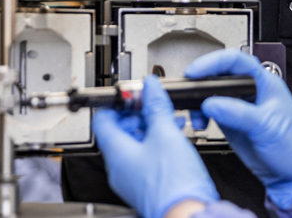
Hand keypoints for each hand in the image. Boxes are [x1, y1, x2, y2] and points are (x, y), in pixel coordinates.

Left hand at [92, 75, 218, 217]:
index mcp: (116, 153)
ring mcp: (132, 178)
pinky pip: (145, 158)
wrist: (188, 215)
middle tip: (155, 105)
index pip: (102, 119)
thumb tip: (150, 87)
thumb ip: (156, 107)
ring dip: (151, 128)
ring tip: (169, 120)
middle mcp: (119, 167)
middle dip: (138, 114)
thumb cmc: (173, 184)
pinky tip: (174, 139)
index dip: (117, 103)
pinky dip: (157, 144)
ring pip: (135, 144)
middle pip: (120, 131)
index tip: (134, 95)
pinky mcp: (146, 185)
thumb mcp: (166, 134)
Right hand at [185, 50, 291, 208]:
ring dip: (199, 101)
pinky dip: (201, 115)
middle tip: (189, 90)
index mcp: (264, 82)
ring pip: (212, 93)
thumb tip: (211, 103)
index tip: (195, 71)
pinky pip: (211, 112)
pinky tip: (201, 123)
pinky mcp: (232, 122)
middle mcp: (250, 91)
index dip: (213, 62)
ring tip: (197, 115)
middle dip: (202, 81)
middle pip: (220, 75)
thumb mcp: (267, 126)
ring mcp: (240, 106)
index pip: (236, 61)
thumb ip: (238, 113)